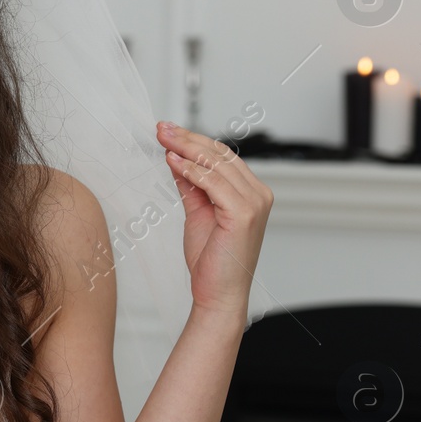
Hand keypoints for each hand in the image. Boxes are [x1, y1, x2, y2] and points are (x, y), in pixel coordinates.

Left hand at [155, 121, 272, 320]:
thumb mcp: (197, 212)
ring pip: (217, 164)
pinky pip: (214, 182)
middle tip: (162, 128)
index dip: (194, 140)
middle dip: (188, 139)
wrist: (217, 292)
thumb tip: (176, 159)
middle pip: (220, 155)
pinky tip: (174, 162)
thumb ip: (191, 185)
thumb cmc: (211, 259)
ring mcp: (254, 203)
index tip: (168, 131)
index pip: (222, 156)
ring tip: (163, 140)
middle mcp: (258, 194)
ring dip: (187, 149)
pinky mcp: (244, 213)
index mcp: (250, 192)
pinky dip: (192, 170)